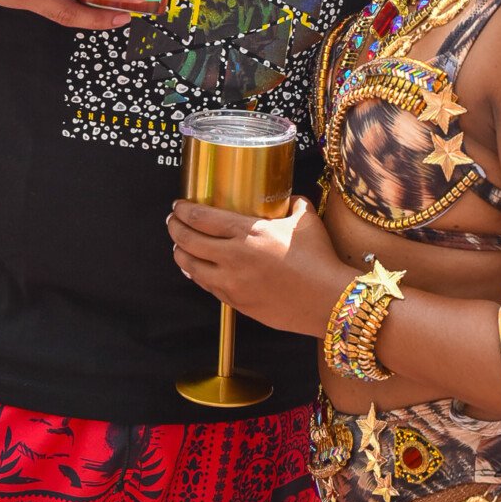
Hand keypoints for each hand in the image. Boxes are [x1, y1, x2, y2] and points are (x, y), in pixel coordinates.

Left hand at [167, 197, 349, 336]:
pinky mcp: (237, 303)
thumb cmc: (319, 258)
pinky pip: (208, 287)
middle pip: (188, 241)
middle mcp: (233, 257)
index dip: (184, 210)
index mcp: (247, 232)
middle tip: (172, 221)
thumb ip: (293, 203)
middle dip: (174, 228)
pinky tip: (196, 270)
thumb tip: (289, 198)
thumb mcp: (305, 219)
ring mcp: (233, 283)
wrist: (328, 300)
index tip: (179, 205)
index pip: (201, 218)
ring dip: (180, 253)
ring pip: (191, 267)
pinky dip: (196, 275)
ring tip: (178, 246)